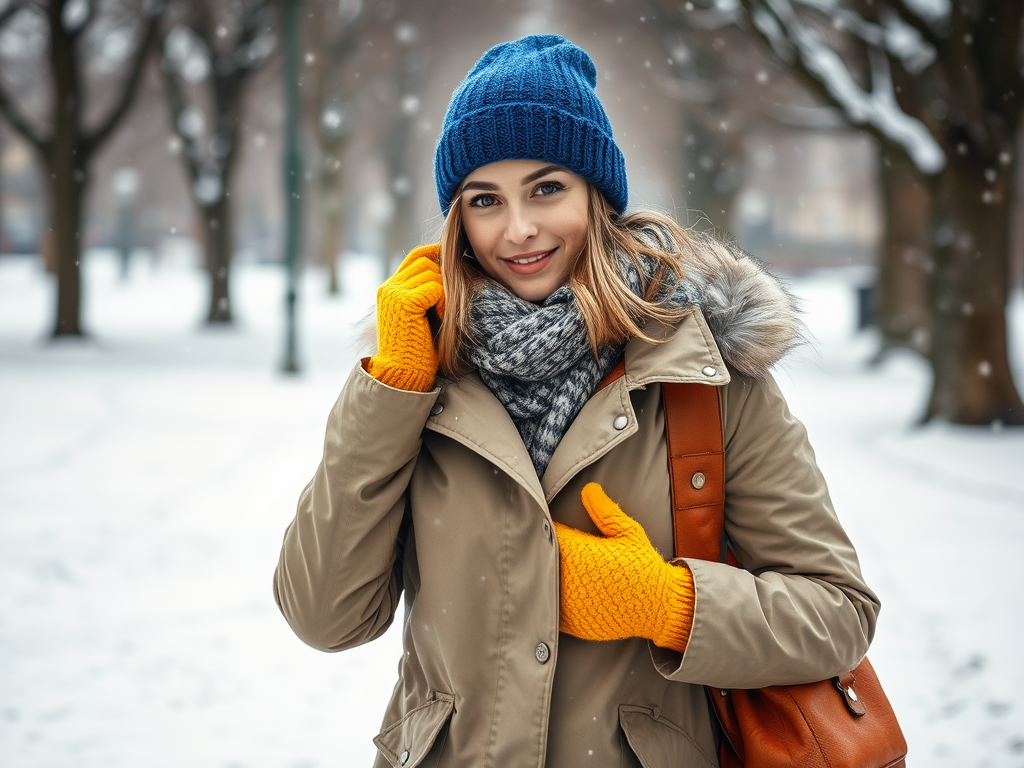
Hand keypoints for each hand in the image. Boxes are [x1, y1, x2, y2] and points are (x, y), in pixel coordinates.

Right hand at [367, 245, 444, 391]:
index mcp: (389, 290)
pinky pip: (435, 287)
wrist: (402, 373)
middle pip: (424, 261)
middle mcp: (388, 288)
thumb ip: (425, 293)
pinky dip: (443, 302)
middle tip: (446, 302)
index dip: (434, 254)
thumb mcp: (419, 316)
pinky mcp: (404, 302)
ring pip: (431, 273)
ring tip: (441, 314)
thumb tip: (448, 269)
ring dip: (444, 293)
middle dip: (442, 277)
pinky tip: (439, 318)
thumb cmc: (416, 351)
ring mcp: (394, 293)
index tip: (451, 264)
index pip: (414, 256)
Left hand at [553, 483, 693, 650]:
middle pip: (538, 559)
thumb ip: (604, 510)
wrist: (659, 606)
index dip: (544, 527)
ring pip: (540, 583)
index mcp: (578, 551)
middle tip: (544, 546)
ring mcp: (567, 602)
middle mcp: (568, 577)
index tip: (546, 525)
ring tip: (548, 568)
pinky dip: (550, 598)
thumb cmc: (643, 566)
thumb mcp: (627, 532)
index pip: (547, 534)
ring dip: (541, 575)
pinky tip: (557, 591)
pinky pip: (549, 606)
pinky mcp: (569, 622)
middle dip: (541, 551)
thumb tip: (589, 488)